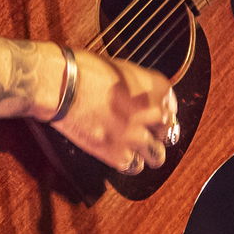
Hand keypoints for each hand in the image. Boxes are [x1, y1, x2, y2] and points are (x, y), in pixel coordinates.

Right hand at [49, 48, 178, 173]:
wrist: (62, 85)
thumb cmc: (83, 70)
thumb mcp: (118, 67)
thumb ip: (134, 85)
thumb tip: (135, 94)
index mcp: (153, 87)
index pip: (171, 102)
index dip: (162, 109)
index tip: (157, 113)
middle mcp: (151, 112)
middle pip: (168, 129)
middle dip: (158, 130)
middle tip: (147, 131)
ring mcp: (135, 135)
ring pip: (157, 155)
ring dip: (149, 151)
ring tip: (140, 150)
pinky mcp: (117, 153)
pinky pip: (132, 165)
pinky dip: (127, 161)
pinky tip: (119, 154)